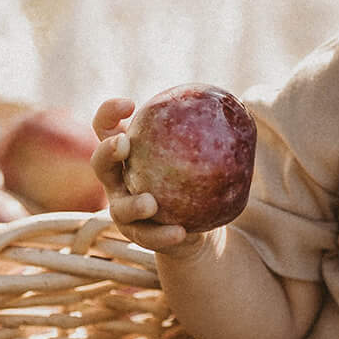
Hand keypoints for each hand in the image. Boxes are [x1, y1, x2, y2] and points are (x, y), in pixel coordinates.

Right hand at [91, 99, 209, 254]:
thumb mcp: (197, 153)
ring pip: (120, 208)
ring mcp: (123, 211)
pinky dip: (163, 235)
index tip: (130, 103)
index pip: (106, 128)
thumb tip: (238, 102)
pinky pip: (150, 237)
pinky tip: (181, 232)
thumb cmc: (190, 177)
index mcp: (124, 154)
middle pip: (101, 164)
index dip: (109, 113)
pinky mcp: (139, 236)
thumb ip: (206, 130)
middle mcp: (116, 181)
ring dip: (133, 205)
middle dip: (107, 152)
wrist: (190, 224)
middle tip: (124, 144)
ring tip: (150, 203)